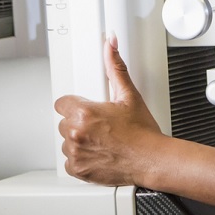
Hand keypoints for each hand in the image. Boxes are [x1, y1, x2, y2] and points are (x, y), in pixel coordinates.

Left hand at [55, 35, 164, 185]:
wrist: (152, 160)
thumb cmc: (142, 132)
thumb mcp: (129, 95)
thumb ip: (115, 67)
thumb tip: (110, 45)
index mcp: (83, 112)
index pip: (62, 103)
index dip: (77, 105)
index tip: (89, 109)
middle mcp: (76, 133)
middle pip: (65, 122)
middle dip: (80, 122)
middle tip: (102, 126)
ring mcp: (76, 153)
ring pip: (67, 141)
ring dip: (80, 140)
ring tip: (102, 140)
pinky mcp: (78, 170)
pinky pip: (70, 161)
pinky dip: (82, 158)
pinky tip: (99, 153)